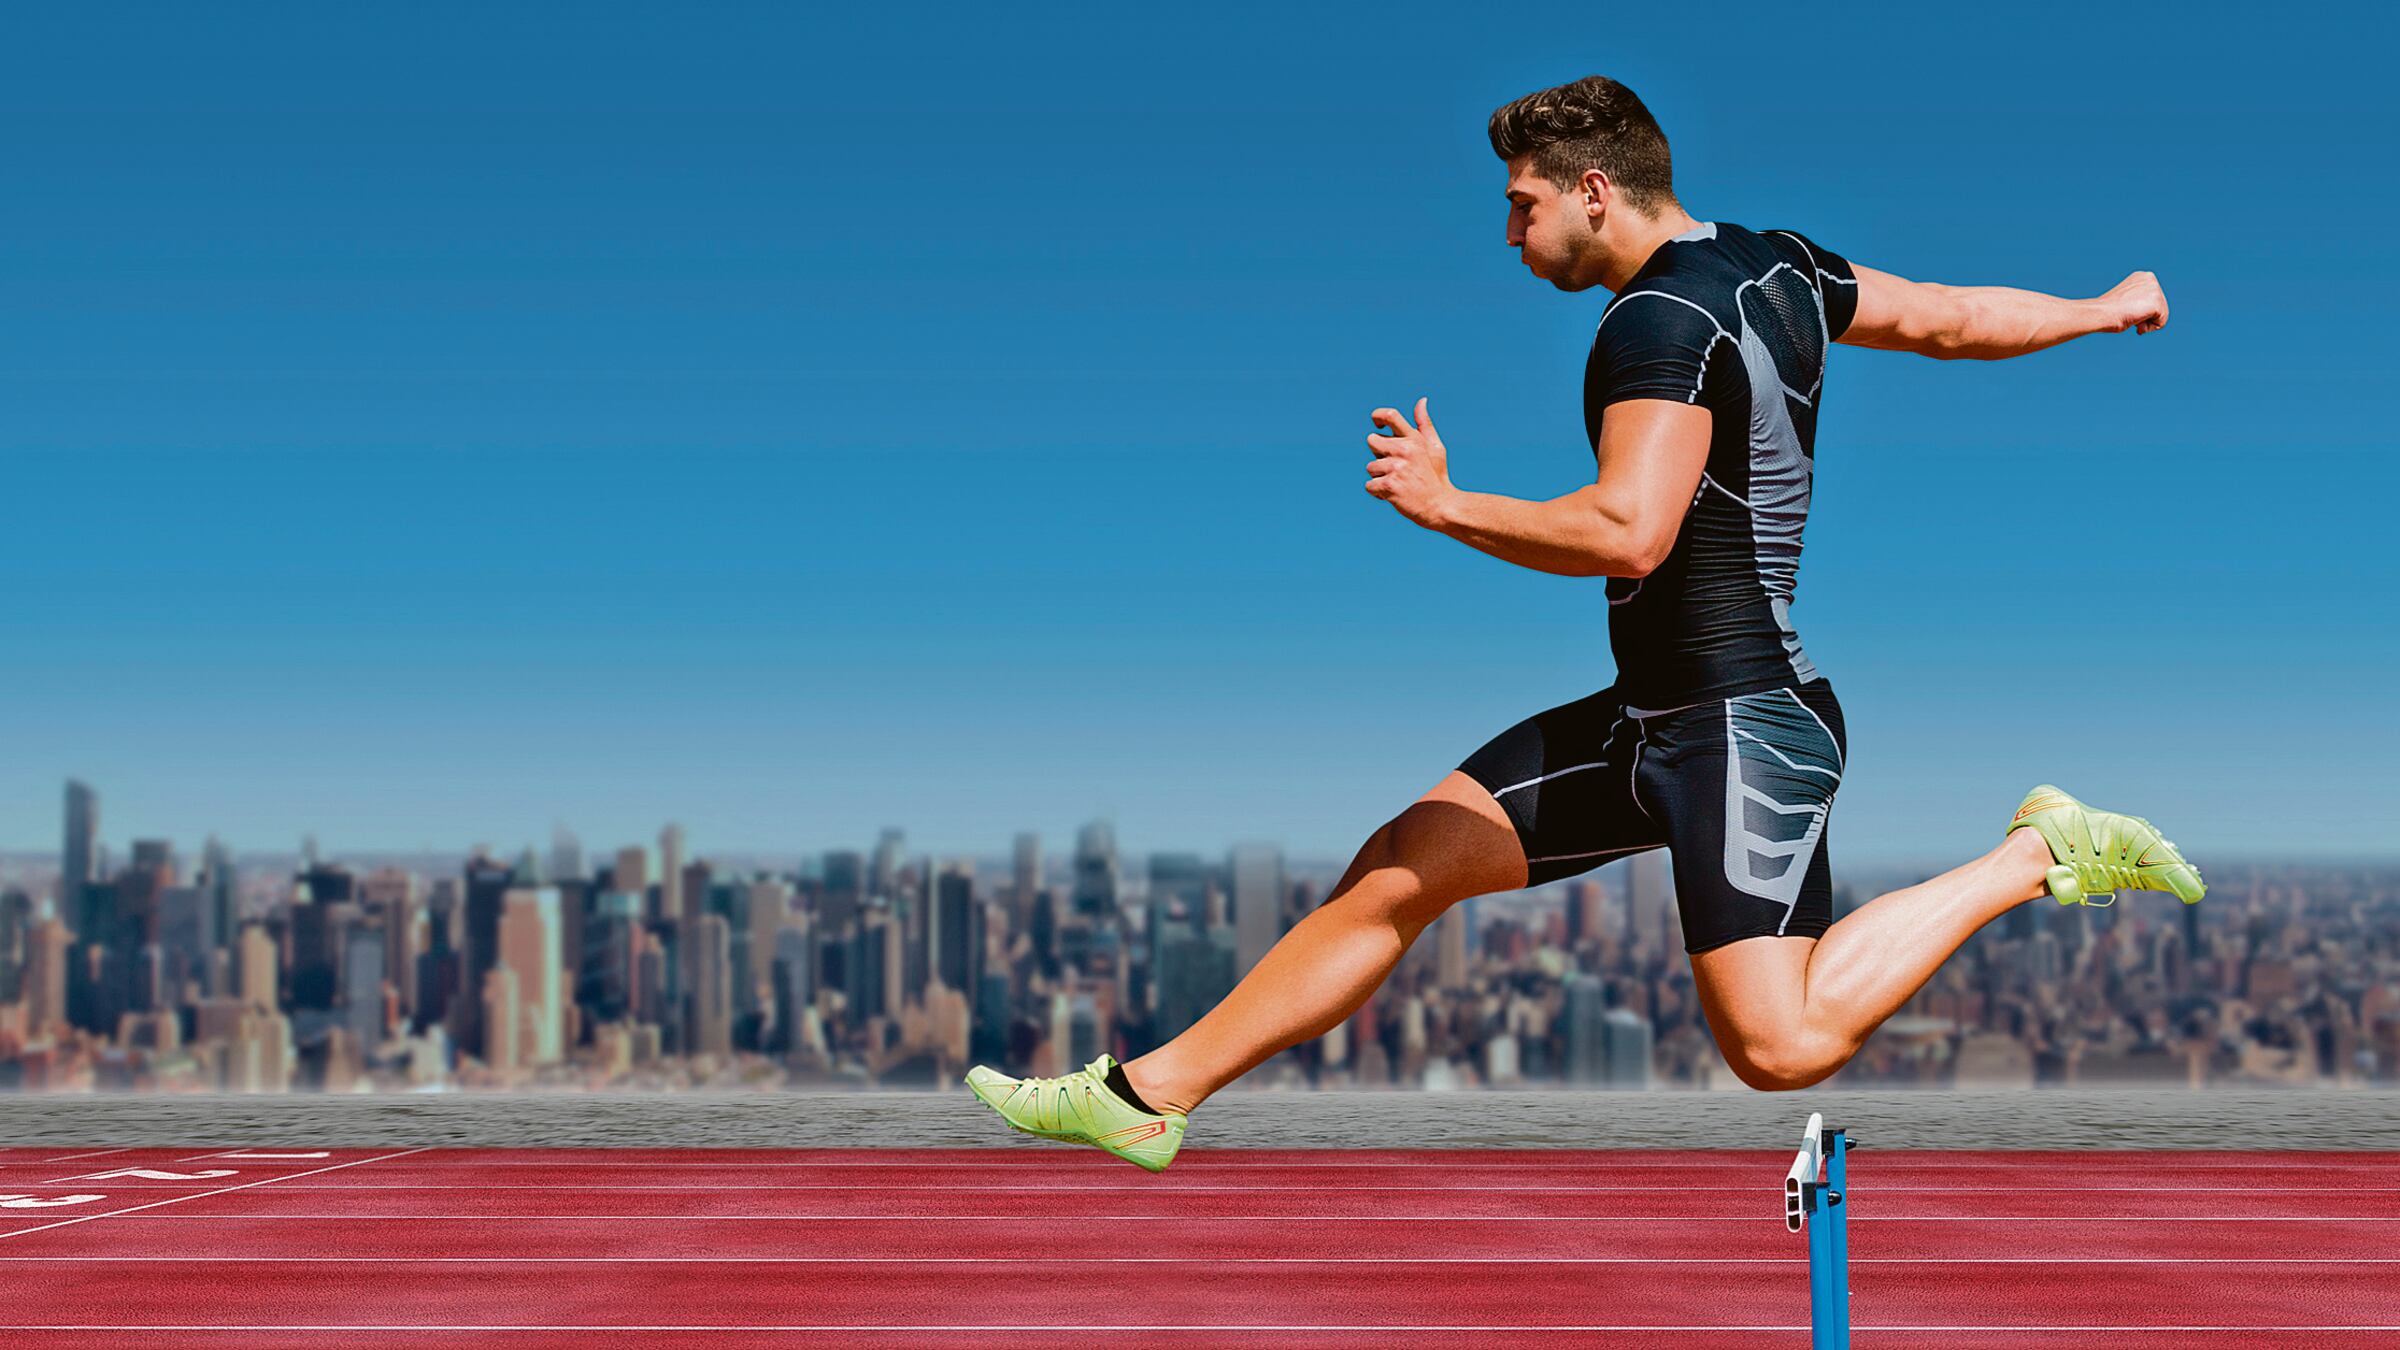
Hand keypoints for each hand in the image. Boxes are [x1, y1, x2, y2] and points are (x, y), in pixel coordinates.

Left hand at [1364, 397, 1457, 528]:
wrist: (1440, 506)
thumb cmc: (1436, 476)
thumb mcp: (1434, 448)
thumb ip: (1424, 425)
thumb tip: (1422, 400)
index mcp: (1414, 439)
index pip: (1390, 415)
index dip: (1378, 416)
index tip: (1378, 426)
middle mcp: (1404, 450)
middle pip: (1371, 441)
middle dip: (1378, 454)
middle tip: (1396, 468)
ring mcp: (1396, 468)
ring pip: (1370, 467)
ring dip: (1380, 477)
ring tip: (1399, 484)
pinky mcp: (1389, 485)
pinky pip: (1369, 485)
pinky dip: (1378, 493)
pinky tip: (1394, 495)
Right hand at [2096, 271, 2167, 334]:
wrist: (2101, 313)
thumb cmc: (2107, 310)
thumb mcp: (2126, 299)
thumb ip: (2138, 300)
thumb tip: (2144, 309)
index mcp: (2143, 276)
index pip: (2153, 299)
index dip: (2141, 310)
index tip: (2126, 309)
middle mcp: (2151, 279)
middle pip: (2161, 306)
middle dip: (2145, 317)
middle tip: (2128, 315)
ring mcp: (2155, 290)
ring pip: (2162, 315)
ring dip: (2146, 322)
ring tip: (2131, 318)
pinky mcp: (2156, 302)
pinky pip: (2161, 322)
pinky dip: (2148, 328)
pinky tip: (2135, 323)